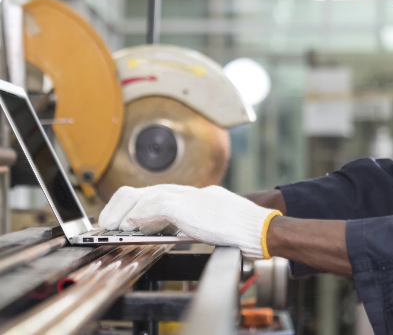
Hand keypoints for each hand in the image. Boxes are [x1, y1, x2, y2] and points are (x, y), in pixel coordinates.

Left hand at [100, 184, 280, 259]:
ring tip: (112, 226)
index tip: (118, 218)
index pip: (154, 193)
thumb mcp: (209, 222)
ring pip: (146, 195)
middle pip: (145, 190)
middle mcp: (188, 192)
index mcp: (193, 195)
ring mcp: (189, 197)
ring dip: (124, 210)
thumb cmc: (239, 229)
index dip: (131, 205)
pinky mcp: (190, 207)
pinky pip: (157, 205)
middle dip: (120, 205)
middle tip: (106, 222)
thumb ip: (188, 220)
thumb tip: (166, 226)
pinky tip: (131, 224)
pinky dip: (140, 213)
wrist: (259, 227)